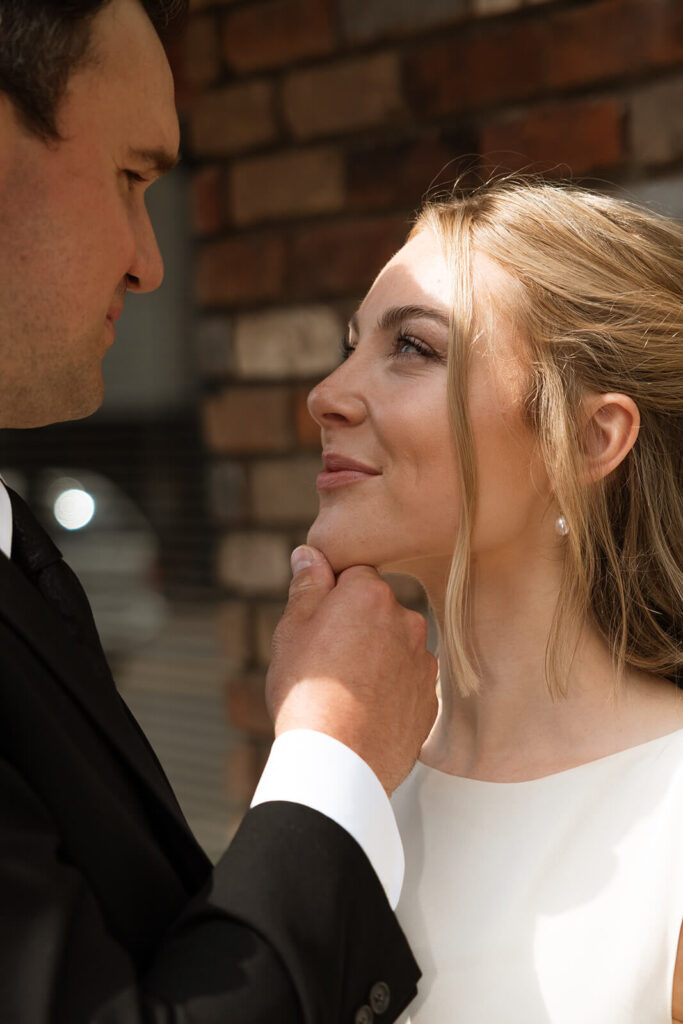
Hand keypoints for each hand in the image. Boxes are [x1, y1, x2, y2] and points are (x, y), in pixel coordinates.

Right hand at [266, 545, 438, 794]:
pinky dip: (389, 690)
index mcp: (370, 594)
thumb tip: (309, 553)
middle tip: (325, 661)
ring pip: (393, 646)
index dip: (331, 598)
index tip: (316, 625)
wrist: (339, 762)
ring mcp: (422, 660)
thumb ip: (306, 586)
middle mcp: (406, 619)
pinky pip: (406, 681)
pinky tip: (363, 711)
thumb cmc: (308, 693)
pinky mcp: (430, 698)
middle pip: (377, 610)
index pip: (353, 576)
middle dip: (355, 626)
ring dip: (375, 658)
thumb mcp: (291, 631)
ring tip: (343, 692)